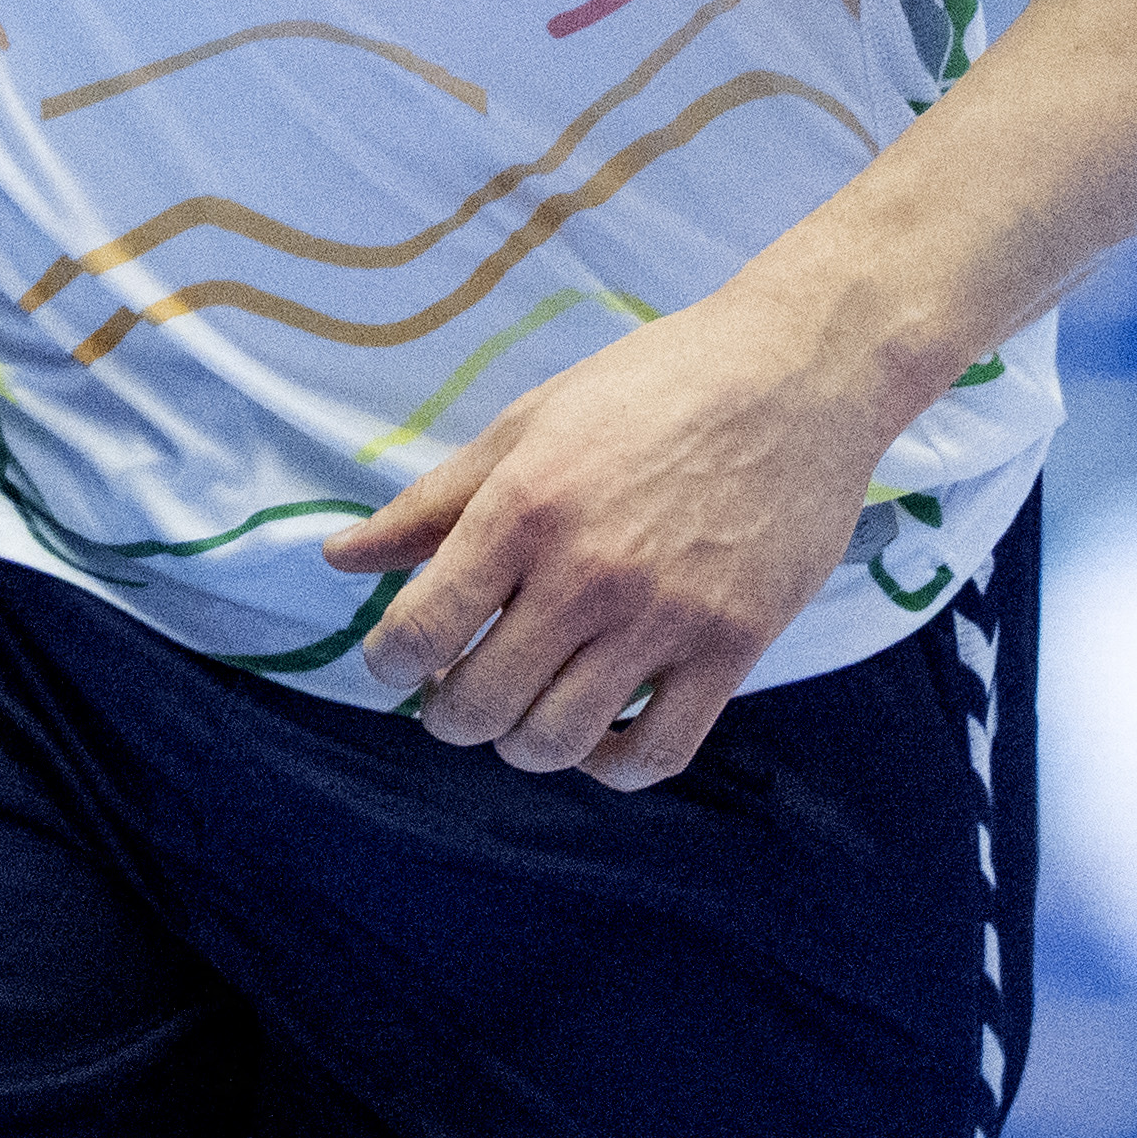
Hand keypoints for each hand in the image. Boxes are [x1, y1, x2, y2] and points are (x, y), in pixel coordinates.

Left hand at [321, 284, 910, 789]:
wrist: (796, 373)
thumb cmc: (654, 384)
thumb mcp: (527, 421)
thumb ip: (431, 502)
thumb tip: (339, 559)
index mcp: (524, 507)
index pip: (418, 632)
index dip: (388, 663)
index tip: (399, 658)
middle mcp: (587, 573)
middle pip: (479, 706)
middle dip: (448, 711)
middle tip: (458, 684)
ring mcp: (665, 618)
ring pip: (556, 742)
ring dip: (520, 740)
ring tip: (523, 702)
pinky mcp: (734, 648)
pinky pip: (656, 754)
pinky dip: (610, 765)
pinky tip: (596, 728)